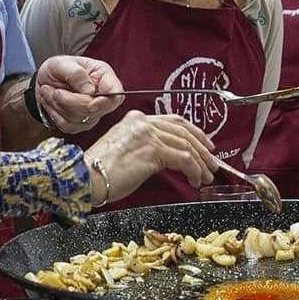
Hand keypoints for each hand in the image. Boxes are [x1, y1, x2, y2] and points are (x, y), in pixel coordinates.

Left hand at [35, 55, 124, 133]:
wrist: (44, 81)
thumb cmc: (57, 69)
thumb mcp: (62, 63)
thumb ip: (76, 74)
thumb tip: (89, 90)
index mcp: (103, 77)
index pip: (116, 94)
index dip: (105, 102)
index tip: (90, 105)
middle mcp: (101, 96)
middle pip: (95, 110)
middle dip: (70, 102)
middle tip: (55, 91)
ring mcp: (93, 112)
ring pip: (80, 119)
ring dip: (59, 106)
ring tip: (50, 92)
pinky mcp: (81, 123)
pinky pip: (69, 126)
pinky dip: (56, 114)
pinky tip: (52, 102)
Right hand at [84, 111, 214, 203]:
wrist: (86, 177)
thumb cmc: (101, 171)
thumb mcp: (126, 150)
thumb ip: (146, 146)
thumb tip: (168, 158)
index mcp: (136, 120)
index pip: (174, 121)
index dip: (194, 133)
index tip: (205, 145)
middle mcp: (143, 123)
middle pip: (184, 132)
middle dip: (203, 148)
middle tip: (212, 163)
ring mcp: (148, 135)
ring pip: (187, 146)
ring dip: (201, 163)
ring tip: (206, 176)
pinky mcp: (152, 150)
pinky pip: (184, 159)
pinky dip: (194, 170)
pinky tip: (195, 180)